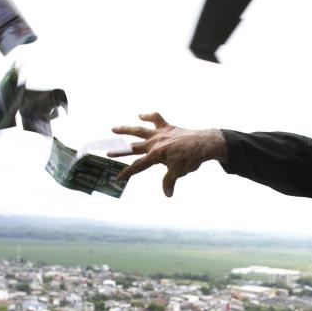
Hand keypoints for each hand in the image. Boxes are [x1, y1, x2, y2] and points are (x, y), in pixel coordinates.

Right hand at [111, 112, 226, 196]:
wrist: (204, 143)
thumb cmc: (191, 158)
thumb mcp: (179, 172)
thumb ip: (169, 182)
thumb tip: (167, 194)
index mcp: (156, 155)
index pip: (138, 166)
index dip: (128, 172)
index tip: (118, 176)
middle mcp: (154, 143)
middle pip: (133, 147)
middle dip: (120, 151)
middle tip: (107, 152)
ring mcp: (160, 133)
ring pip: (139, 130)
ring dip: (126, 129)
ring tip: (113, 129)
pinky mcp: (167, 126)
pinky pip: (155, 118)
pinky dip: (148, 116)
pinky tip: (140, 115)